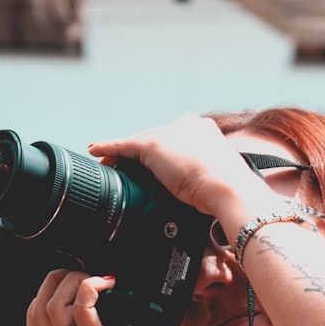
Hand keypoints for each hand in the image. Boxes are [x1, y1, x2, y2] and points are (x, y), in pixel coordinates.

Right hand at [26, 269, 183, 325]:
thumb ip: (123, 325)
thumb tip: (132, 295)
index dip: (46, 299)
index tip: (75, 286)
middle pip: (37, 311)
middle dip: (55, 282)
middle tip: (86, 275)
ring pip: (50, 307)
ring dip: (72, 282)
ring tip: (99, 279)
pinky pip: (80, 309)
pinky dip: (91, 287)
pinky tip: (110, 283)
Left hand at [88, 112, 269, 217]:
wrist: (227, 188)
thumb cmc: (228, 192)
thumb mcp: (219, 181)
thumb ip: (207, 180)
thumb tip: (205, 200)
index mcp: (206, 131)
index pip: (177, 139)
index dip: (165, 154)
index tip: (161, 166)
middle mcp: (187, 125)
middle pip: (157, 139)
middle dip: (145, 156)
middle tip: (135, 173)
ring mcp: (169, 132)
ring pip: (140, 143)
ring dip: (125, 156)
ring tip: (112, 167)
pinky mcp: (153, 144)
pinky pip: (123, 146)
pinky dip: (108, 148)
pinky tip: (95, 151)